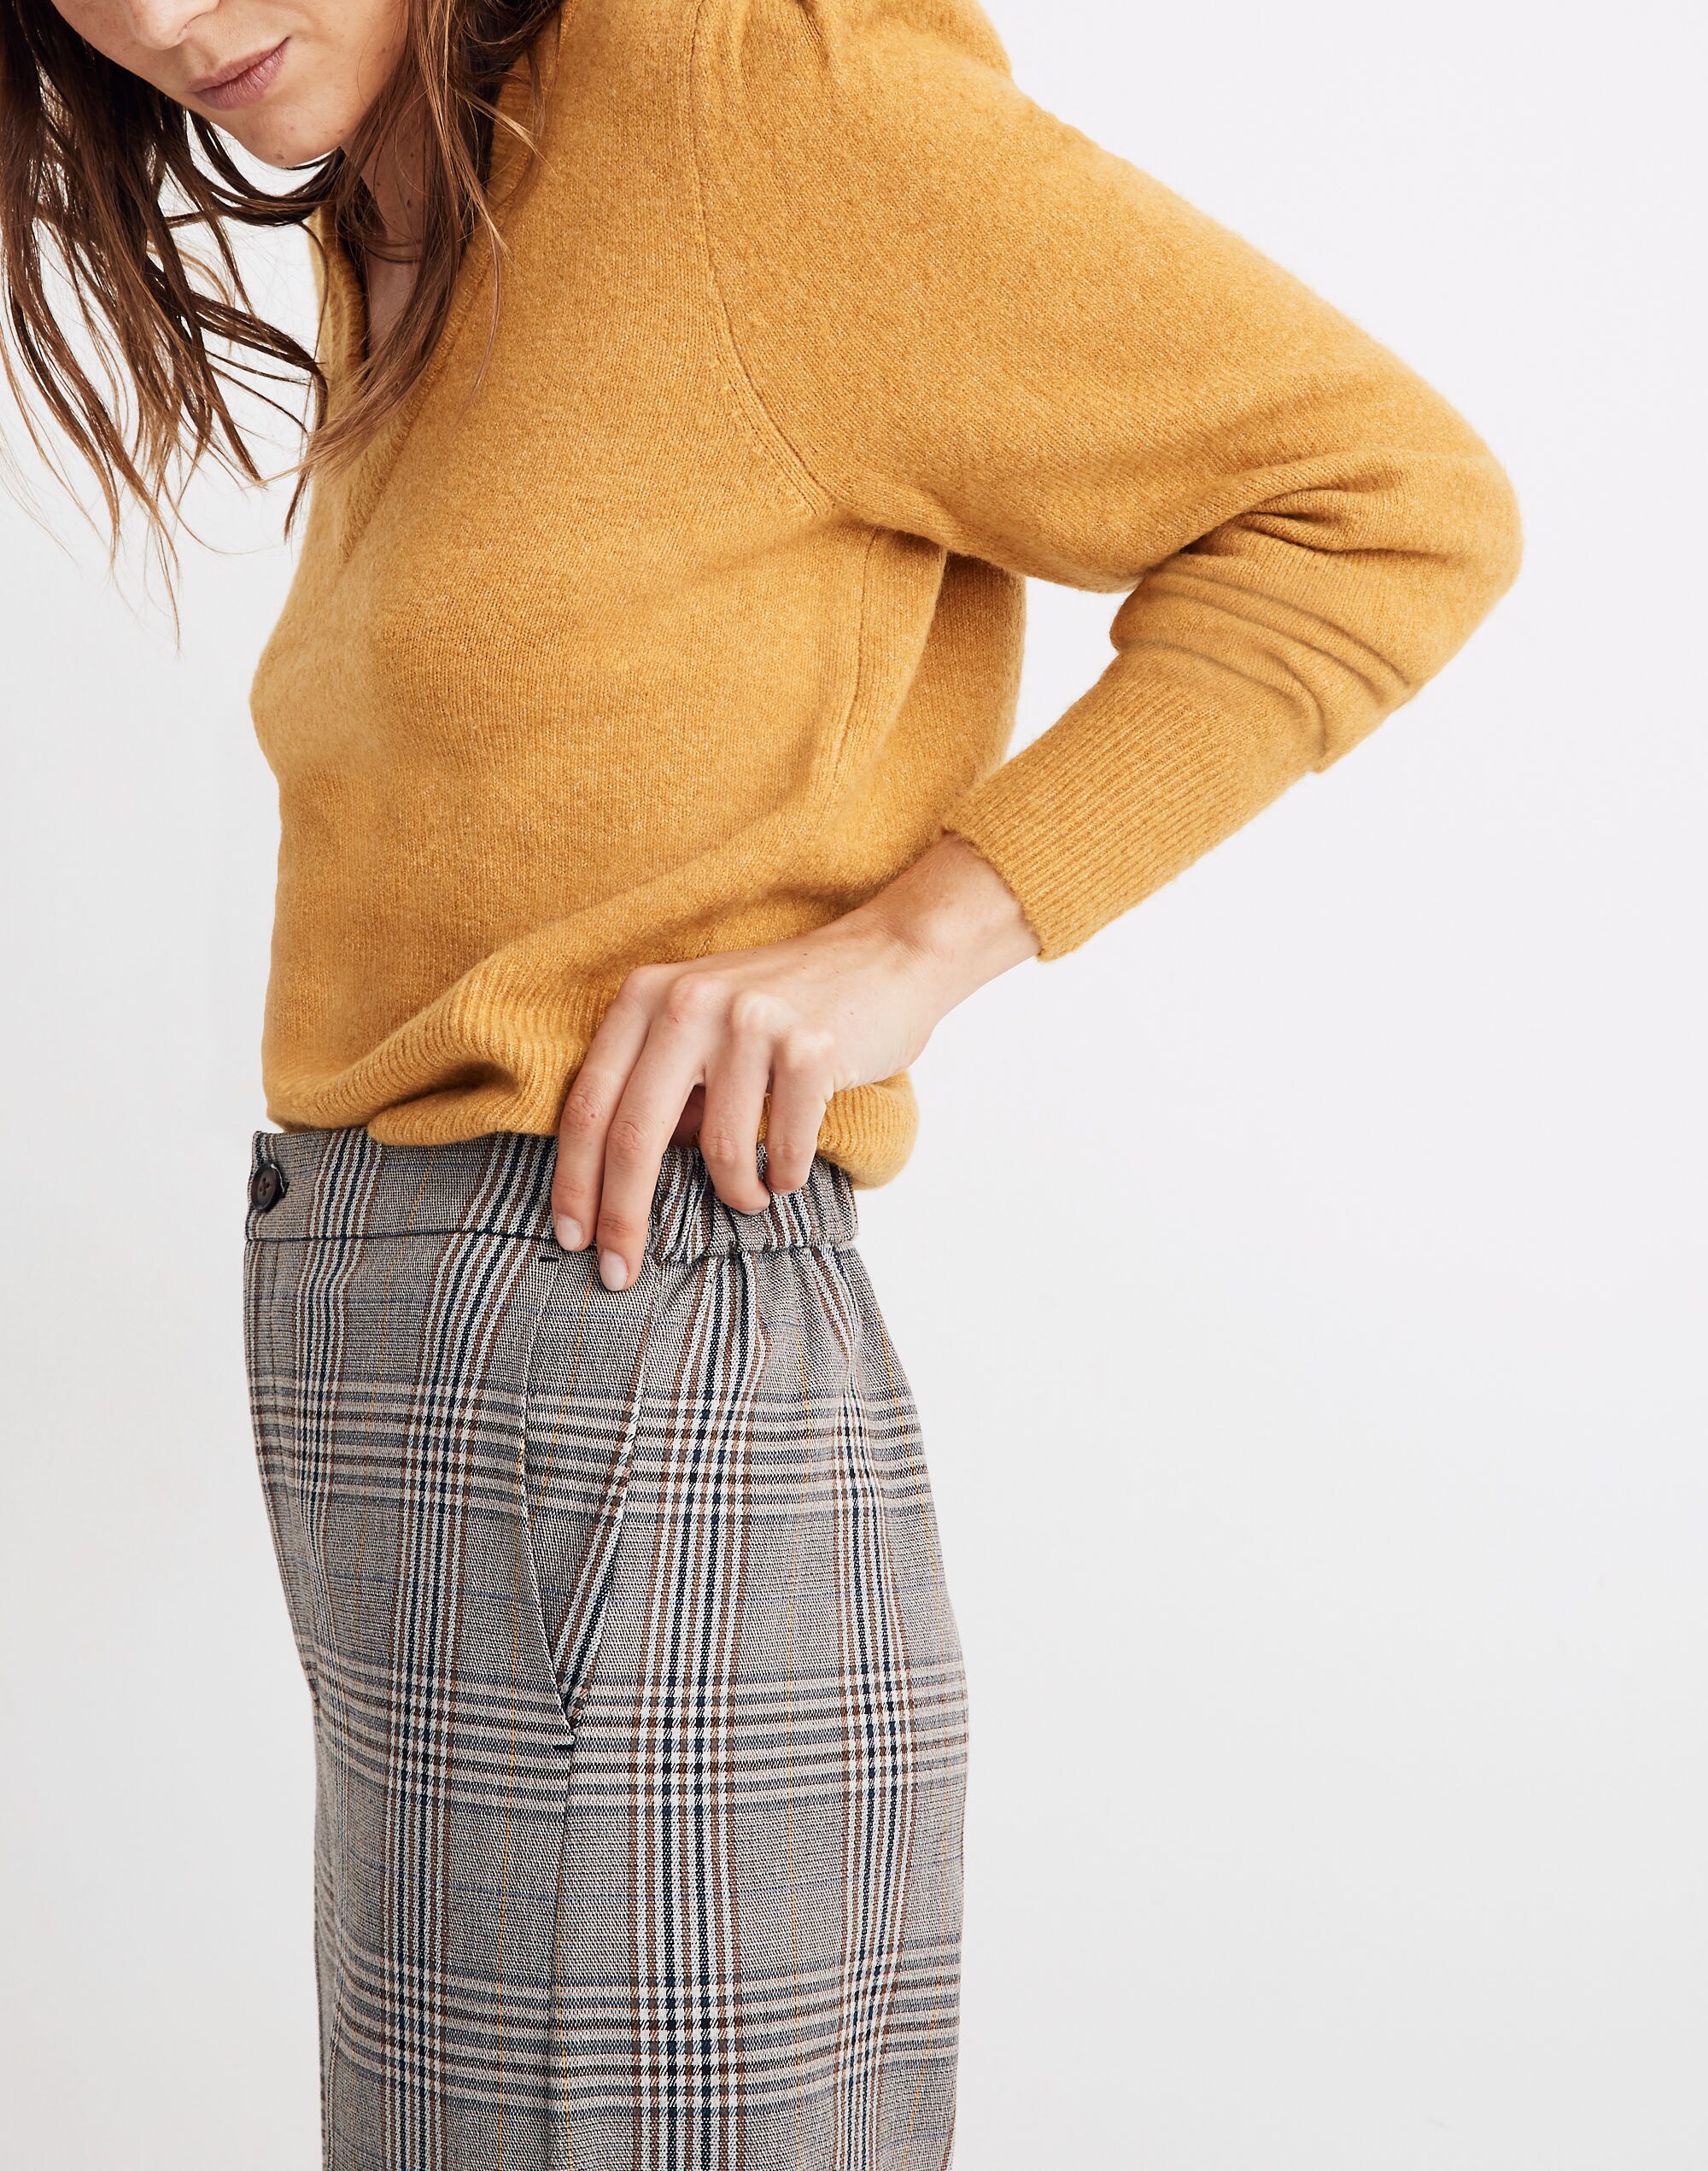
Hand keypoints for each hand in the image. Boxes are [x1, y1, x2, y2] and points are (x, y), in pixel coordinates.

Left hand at [550, 834, 1038, 1288]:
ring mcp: (751, 1021)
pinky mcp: (810, 1046)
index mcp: (646, 996)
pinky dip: (784, 1178)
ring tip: (751, 1196)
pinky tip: (787, 1174)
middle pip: (632, 1135)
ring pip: (719, 1150)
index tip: (570, 1239)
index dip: (573, 1181)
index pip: (590, 1105)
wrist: (884, 958)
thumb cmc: (782, 1009)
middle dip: (622, 1217)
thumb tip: (618, 1184)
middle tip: (619, 1275)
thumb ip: (658, 1086)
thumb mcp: (700, 1026)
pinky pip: (783, 1149)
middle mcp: (689, 1001)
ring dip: (735, 1195)